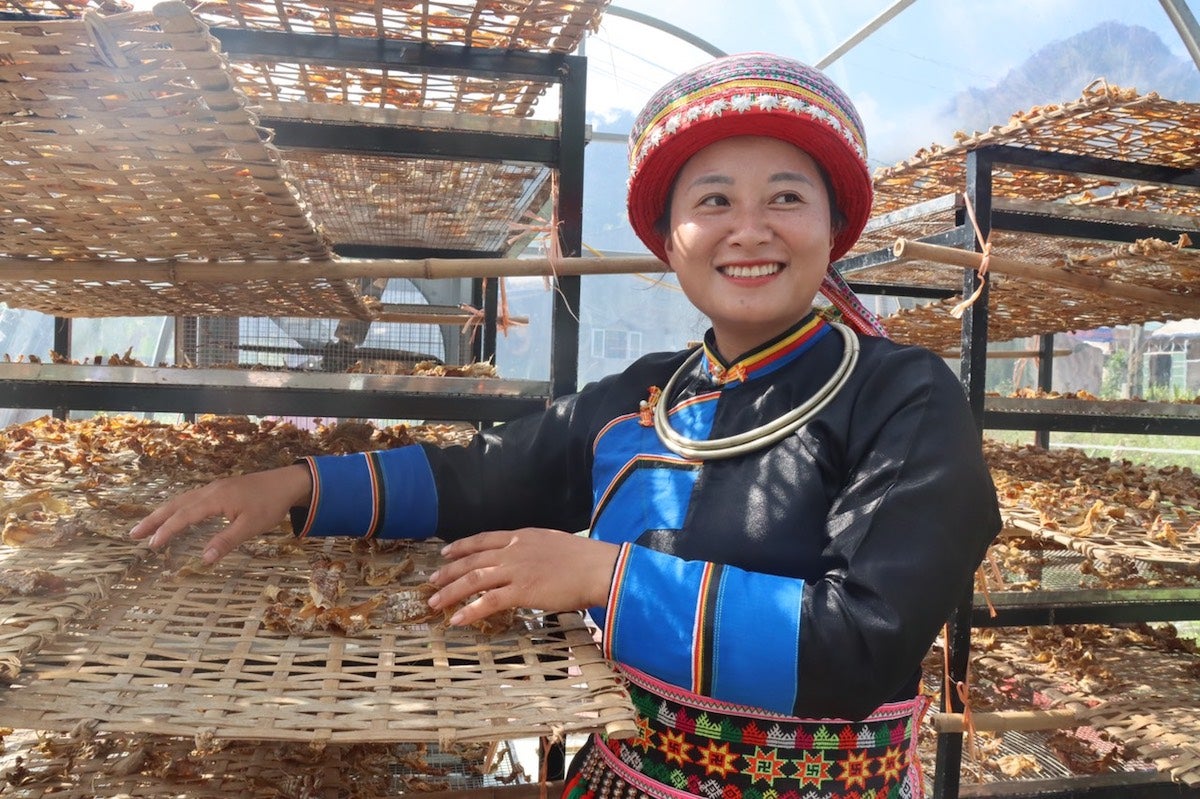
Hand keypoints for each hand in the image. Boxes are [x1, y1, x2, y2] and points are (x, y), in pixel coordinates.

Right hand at [130, 464, 311, 563]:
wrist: (286, 482)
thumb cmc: (270, 505)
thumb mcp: (250, 526)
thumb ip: (226, 542)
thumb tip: (203, 560)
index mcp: (216, 499)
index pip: (184, 516)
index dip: (167, 530)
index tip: (151, 544)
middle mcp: (210, 490)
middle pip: (176, 505)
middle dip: (154, 519)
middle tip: (133, 534)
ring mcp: (214, 488)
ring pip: (182, 500)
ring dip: (163, 513)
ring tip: (146, 527)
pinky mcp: (220, 489)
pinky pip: (191, 498)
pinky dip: (177, 508)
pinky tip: (174, 515)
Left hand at [428, 529, 618, 626]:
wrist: (598, 568)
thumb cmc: (584, 559)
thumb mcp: (552, 543)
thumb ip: (534, 549)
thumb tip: (527, 559)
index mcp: (521, 536)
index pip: (483, 539)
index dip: (461, 546)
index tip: (446, 552)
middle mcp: (513, 550)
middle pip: (472, 560)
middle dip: (449, 571)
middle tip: (432, 581)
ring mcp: (516, 570)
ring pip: (474, 580)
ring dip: (451, 592)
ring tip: (435, 603)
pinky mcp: (522, 591)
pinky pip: (488, 602)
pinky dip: (470, 611)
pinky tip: (457, 619)